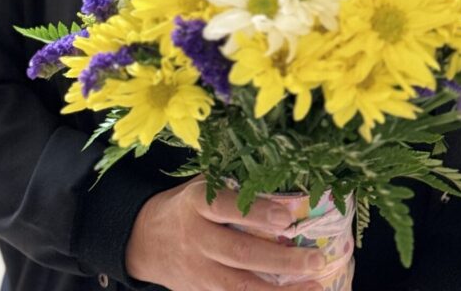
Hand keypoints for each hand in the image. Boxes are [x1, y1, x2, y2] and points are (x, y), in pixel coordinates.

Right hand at [126, 177, 325, 290]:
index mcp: (197, 203)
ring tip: (315, 285)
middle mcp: (196, 238)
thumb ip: (232, 186)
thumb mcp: (200, 186)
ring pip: (241, 286)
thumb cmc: (185, 205)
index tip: (287, 217)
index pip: (228, 207)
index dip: (257, 213)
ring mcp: (198, 270)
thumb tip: (282, 181)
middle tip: (316, 258)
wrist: (144, 240)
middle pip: (241, 252)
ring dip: (280, 290)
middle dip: (281, 259)